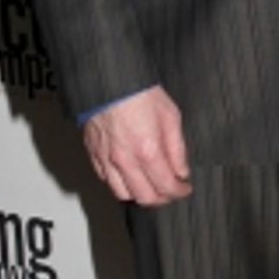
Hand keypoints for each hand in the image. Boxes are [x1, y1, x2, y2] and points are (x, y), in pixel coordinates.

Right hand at [83, 86, 191, 206]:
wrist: (110, 79)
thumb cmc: (139, 92)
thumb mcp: (171, 117)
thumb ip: (177, 149)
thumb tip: (182, 171)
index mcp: (147, 151)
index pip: (166, 186)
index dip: (180, 192)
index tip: (184, 188)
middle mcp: (125, 160)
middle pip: (145, 198)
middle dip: (162, 198)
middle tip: (170, 191)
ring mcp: (106, 159)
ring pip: (123, 194)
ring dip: (140, 195)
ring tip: (151, 186)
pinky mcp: (93, 155)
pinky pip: (106, 181)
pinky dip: (120, 185)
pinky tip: (130, 176)